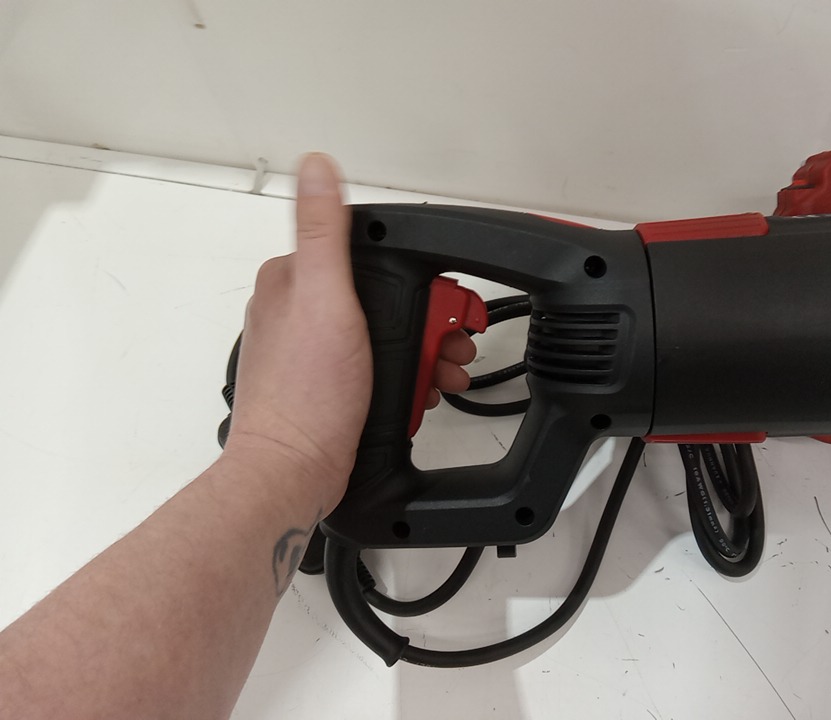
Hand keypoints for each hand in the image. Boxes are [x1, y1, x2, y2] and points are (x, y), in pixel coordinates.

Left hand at [224, 153, 473, 512]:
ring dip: (426, 350)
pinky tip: (423, 388)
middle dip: (429, 321)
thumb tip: (316, 166)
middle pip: (384, 297)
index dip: (416, 278)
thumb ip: (324, 231)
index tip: (443, 303)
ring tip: (446, 372)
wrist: (293, 471)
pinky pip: (380, 365)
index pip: (369, 255)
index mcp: (293, 279)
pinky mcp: (331, 382)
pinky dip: (408, 374)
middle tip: (452, 346)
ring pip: (387, 333)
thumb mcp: (324, 299)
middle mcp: (301, 311)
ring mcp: (316, 350)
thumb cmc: (306, 396)